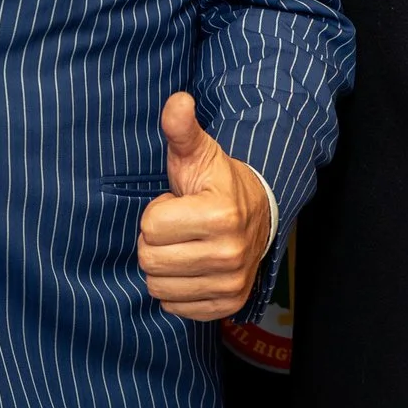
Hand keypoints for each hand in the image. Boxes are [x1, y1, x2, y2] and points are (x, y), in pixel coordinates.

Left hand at [137, 92, 273, 321]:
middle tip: (178, 227)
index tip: (178, 204)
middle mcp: (229, 254)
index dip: (157, 212)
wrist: (257, 213)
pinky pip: (174, 307)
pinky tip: (191, 267)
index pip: (150, 227)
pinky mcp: (228, 304)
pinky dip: (175, 289)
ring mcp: (231, 283)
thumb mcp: (199, 151)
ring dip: (163, 266)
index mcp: (220, 215)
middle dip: (155, 240)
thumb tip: (177, 101)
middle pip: (150, 260)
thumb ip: (181, 128)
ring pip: (158, 287)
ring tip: (185, 245)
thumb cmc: (216, 181)